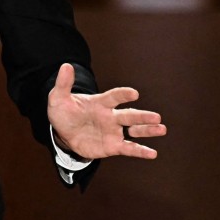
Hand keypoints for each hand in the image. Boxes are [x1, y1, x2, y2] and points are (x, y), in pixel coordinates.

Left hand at [48, 63, 165, 159]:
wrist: (63, 133)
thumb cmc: (63, 112)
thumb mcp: (58, 97)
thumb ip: (64, 83)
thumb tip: (66, 65)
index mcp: (100, 102)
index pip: (113, 97)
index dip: (123, 94)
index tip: (133, 93)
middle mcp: (110, 116)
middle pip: (128, 115)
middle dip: (142, 116)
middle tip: (156, 117)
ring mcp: (113, 131)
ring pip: (134, 130)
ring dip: (147, 130)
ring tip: (161, 129)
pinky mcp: (113, 146)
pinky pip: (128, 148)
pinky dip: (140, 151)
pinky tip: (152, 153)